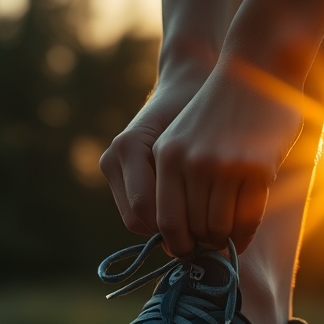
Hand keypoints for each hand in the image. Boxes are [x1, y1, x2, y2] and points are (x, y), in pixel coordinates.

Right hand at [99, 68, 207, 237]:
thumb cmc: (203, 108)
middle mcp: (114, 155)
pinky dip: (161, 217)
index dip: (177, 230)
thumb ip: (197, 177)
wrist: (186, 85)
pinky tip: (188, 211)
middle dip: (173, 233)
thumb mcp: (205, 140)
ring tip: (201, 224)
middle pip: (137, 220)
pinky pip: (137, 211)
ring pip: (136, 221)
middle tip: (209, 238)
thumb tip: (207, 226)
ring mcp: (111, 163)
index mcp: (129, 145)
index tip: (213, 236)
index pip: (145, 209)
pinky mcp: (116, 172)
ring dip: (167, 227)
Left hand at [150, 62, 305, 255]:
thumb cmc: (218, 112)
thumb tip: (173, 236)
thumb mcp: (180, 137)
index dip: (176, 242)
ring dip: (225, 240)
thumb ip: (172, 179)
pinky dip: (246, 233)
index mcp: (166, 156)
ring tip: (227, 238)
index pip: (164, 221)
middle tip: (210, 246)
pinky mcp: (257, 168)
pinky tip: (245, 232)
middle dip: (202, 243)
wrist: (256, 69)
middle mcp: (191, 162)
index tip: (186, 249)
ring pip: (220, 227)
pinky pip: (249, 218)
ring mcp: (225, 166)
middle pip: (193, 229)